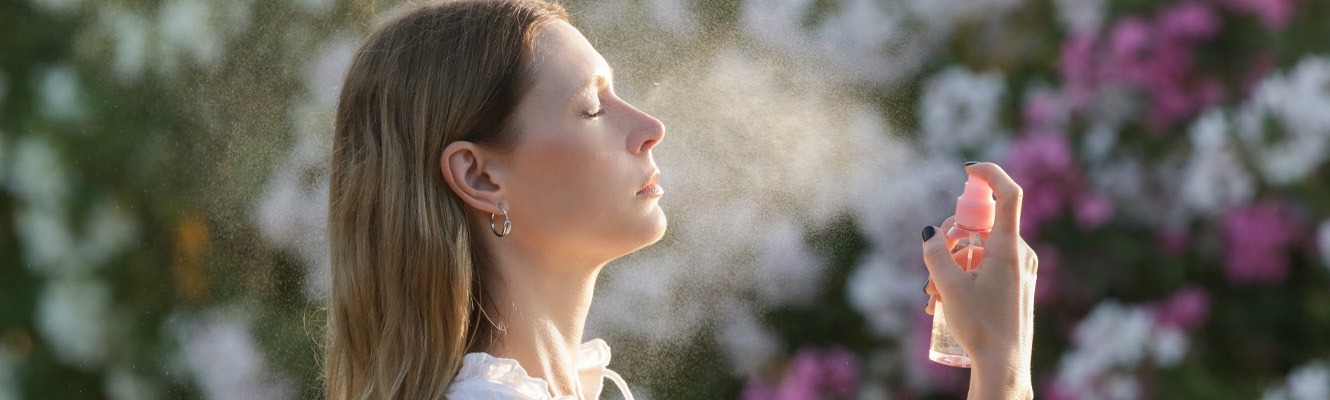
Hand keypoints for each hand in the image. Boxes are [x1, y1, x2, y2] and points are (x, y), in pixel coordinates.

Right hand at [922, 162, 1035, 398]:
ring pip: (979, 249)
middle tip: (931, 260)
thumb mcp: (949, 287)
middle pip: (981, 225)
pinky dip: (963, 275)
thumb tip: (930, 232)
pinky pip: (987, 266)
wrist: (1004, 365)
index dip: (990, 174)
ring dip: (951, 264)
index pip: (1008, 195)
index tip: (968, 169)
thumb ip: (935, 254)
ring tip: (930, 294)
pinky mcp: (1016, 284)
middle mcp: (1019, 253)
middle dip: (949, 239)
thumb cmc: (980, 326)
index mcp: (1007, 248)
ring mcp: (1020, 269)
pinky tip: (942, 302)